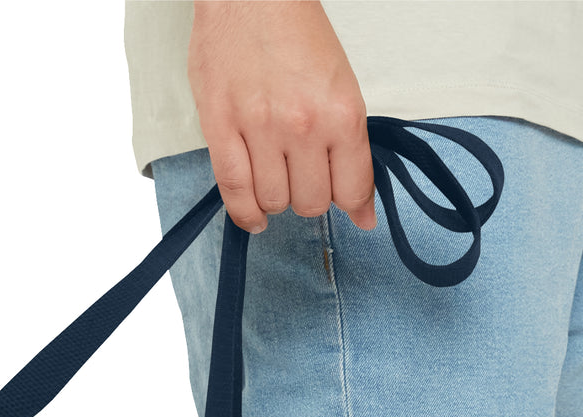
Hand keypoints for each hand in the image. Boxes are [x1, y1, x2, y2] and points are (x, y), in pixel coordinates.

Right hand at [187, 0, 375, 234]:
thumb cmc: (294, 32)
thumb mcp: (341, 84)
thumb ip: (350, 148)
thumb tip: (361, 210)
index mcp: (341, 112)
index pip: (353, 188)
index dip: (353, 205)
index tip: (350, 207)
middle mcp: (303, 125)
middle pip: (312, 202)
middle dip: (310, 196)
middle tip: (304, 176)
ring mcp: (260, 129)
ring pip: (275, 202)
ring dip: (278, 198)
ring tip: (276, 177)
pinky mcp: (221, 129)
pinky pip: (235, 192)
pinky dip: (247, 214)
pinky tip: (256, 216)